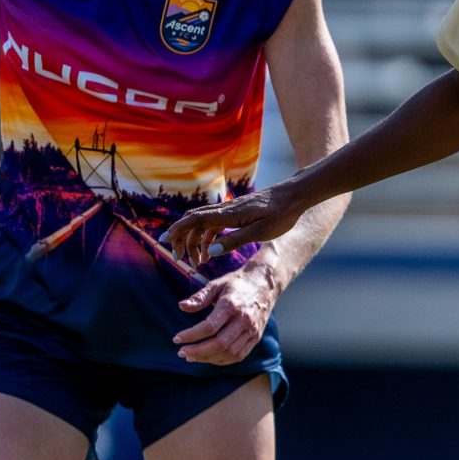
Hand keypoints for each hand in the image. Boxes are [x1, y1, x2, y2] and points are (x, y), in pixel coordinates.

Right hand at [167, 184, 304, 266]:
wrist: (294, 196)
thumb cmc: (280, 215)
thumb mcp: (259, 233)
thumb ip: (233, 242)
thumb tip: (208, 252)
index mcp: (229, 215)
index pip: (194, 220)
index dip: (176, 230)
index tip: (164, 241)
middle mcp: (225, 210)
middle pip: (192, 221)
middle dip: (181, 239)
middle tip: (180, 260)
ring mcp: (229, 211)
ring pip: (202, 223)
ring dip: (194, 241)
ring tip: (197, 263)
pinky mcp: (235, 213)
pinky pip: (213, 224)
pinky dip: (206, 237)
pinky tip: (209, 251)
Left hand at [174, 262, 279, 363]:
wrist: (265, 284)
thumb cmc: (237, 283)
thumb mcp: (217, 284)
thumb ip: (199, 297)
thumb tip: (181, 306)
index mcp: (232, 305)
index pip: (209, 327)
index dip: (191, 335)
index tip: (177, 339)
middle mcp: (244, 320)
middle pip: (220, 343)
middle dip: (198, 351)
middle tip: (182, 352)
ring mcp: (252, 330)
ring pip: (229, 352)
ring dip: (208, 358)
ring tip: (191, 356)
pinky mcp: (255, 337)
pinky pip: (238, 355)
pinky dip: (221, 360)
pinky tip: (208, 358)